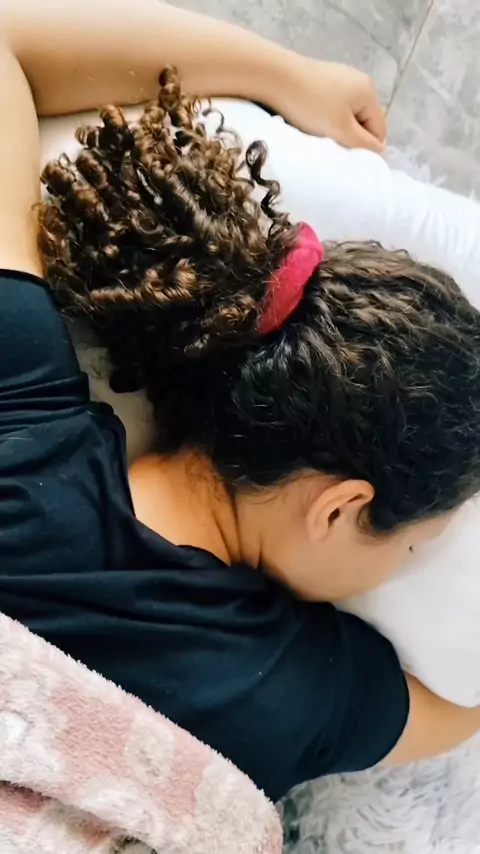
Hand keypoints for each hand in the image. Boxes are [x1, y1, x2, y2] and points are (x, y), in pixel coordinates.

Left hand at [272, 57, 386, 153]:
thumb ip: (363, 143)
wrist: (276, 77)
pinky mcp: (321, 79)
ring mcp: (339, 78)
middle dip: (351, 137)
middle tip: (333, 149)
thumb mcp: (341, 130)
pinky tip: (311, 121)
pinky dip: (325, 118)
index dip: (367, 148)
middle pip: (363, 121)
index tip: (349, 160)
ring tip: (320, 136)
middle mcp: (358, 81)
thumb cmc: (312, 106)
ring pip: (346, 115)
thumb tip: (380, 151)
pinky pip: (332, 107)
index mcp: (368, 92)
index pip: (379, 130)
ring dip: (337, 129)